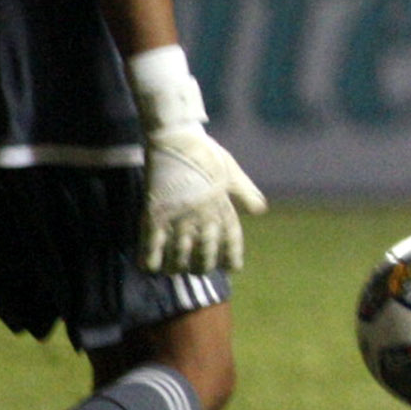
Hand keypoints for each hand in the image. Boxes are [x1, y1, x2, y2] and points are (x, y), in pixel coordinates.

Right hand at [139, 123, 265, 274]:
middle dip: (203, 266)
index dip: (233, 257)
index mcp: (223, 207)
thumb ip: (246, 193)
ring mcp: (178, 215)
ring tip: (175, 272)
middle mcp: (202, 216)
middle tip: (199, 271)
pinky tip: (150, 268)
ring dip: (178, 267)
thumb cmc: (206, 153)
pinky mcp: (155, 211)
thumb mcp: (232, 172)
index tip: (233, 269)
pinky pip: (151, 242)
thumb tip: (260, 211)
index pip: (232, 241)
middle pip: (206, 253)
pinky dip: (150, 258)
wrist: (177, 137)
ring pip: (180, 254)